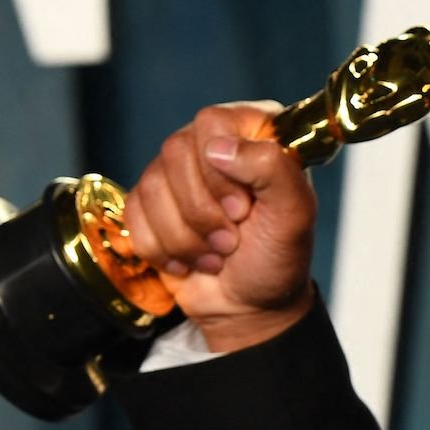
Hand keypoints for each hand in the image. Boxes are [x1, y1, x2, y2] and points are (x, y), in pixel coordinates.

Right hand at [122, 101, 316, 351]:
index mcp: (254, 133)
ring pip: (152, 185)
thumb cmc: (278, 258)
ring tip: (218, 252)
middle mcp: (212, 143)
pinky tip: (192, 258)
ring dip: (186, 236)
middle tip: (232, 238)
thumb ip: (273, 169)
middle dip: (203, 211)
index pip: (212, 122)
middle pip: (176, 152)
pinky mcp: (150, 202)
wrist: (250, 306)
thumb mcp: (296, 215)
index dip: (221, 171)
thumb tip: (220, 147)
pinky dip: (163, 248)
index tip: (243, 208)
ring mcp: (178, 172)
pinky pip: (134, 213)